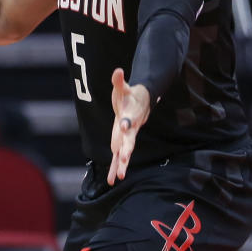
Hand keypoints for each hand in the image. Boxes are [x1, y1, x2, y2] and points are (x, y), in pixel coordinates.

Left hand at [107, 68, 150, 185]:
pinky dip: (114, 167)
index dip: (127, 122)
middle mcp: (130, 130)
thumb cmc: (130, 95)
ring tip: (118, 177)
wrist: (140, 103)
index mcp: (130, 116)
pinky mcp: (121, 142)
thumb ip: (119, 81)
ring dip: (121, 164)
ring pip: (124, 153)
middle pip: (129, 141)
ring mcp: (126, 137)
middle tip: (124, 159)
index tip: (124, 126)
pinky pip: (117, 157)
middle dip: (126, 150)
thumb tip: (117, 70)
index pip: (129, 120)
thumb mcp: (123, 87)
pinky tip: (112, 180)